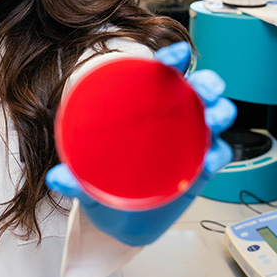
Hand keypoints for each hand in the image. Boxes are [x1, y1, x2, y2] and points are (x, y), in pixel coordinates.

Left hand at [46, 42, 234, 245]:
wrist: (123, 222)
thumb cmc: (106, 184)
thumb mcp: (87, 178)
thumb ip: (74, 178)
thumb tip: (55, 178)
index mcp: (144, 105)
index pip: (163, 72)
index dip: (174, 58)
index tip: (175, 54)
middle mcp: (172, 117)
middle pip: (199, 88)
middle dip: (207, 83)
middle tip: (202, 90)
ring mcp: (190, 140)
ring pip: (216, 115)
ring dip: (220, 112)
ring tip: (212, 119)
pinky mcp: (201, 166)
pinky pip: (218, 153)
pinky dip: (218, 154)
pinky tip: (208, 160)